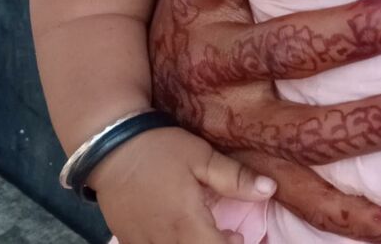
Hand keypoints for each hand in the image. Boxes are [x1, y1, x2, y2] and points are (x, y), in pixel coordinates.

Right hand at [91, 126, 275, 243]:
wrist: (110, 145)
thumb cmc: (159, 148)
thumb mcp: (200, 156)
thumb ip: (234, 178)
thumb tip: (270, 189)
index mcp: (187, 225)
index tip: (239, 237)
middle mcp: (165, 243)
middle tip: (227, 235)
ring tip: (202, 233)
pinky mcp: (128, 241)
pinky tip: (176, 233)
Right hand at [150, 0, 380, 242]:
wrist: (142, 105)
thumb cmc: (188, 23)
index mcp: (197, 8)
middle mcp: (214, 70)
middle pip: (292, 50)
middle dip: (363, 30)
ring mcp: (233, 132)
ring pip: (311, 132)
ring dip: (379, 120)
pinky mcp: (253, 176)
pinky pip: (310, 204)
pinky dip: (364, 221)